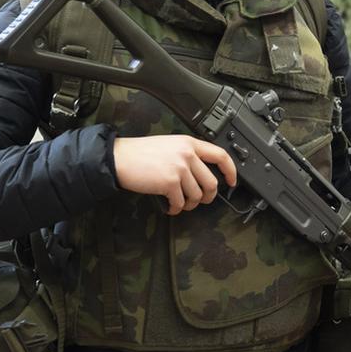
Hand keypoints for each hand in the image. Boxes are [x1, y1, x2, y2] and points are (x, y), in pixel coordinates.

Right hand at [113, 134, 236, 214]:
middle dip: (208, 197)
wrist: (119, 159)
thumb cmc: (140, 153)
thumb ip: (187, 154)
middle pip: (211, 182)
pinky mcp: (169, 182)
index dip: (231, 170)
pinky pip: (181, 202)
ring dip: (189, 204)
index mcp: (189, 143)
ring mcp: (179, 168)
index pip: (220, 155)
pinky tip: (170, 207)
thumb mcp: (169, 145)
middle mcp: (187, 154)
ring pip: (197, 195)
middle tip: (201, 200)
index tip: (232, 181)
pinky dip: (176, 208)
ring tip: (180, 203)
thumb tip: (201, 173)